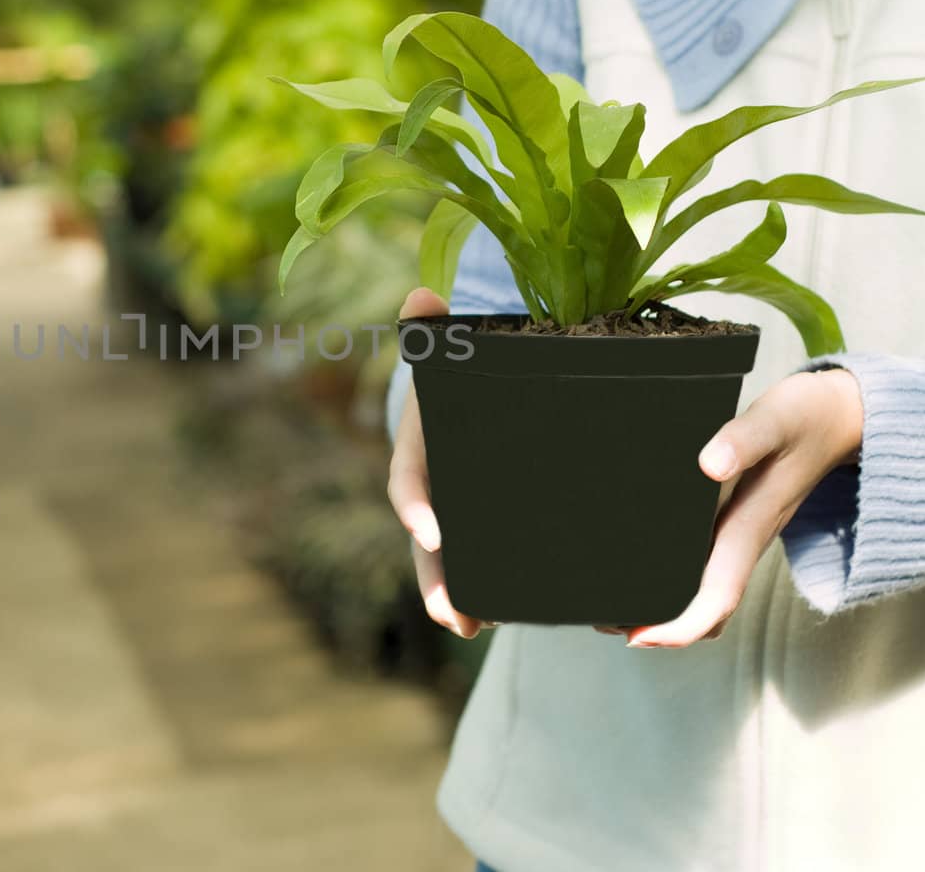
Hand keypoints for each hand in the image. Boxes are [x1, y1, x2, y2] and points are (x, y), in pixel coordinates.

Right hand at [389, 287, 484, 638]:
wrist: (489, 385)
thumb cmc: (469, 367)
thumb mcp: (454, 347)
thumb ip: (437, 327)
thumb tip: (421, 296)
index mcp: (422, 447)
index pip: (409, 481)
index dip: (414, 508)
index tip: (431, 533)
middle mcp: (438, 487)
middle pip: (428, 541)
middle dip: (435, 581)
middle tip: (454, 616)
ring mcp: (462, 510)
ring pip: (454, 562)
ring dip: (460, 598)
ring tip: (477, 628)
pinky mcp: (493, 522)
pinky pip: (489, 559)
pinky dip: (496, 588)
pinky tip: (515, 614)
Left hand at [622, 368, 863, 647]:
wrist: (838, 417)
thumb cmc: (807, 419)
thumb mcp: (774, 420)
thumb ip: (743, 440)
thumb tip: (709, 465)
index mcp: (749, 529)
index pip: (717, 598)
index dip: (680, 627)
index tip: (639, 638)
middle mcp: (743, 542)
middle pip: (704, 608)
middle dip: (658, 626)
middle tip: (603, 620)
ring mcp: (739, 535)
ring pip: (703, 591)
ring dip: (664, 607)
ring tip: (611, 604)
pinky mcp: (735, 522)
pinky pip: (705, 565)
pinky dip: (673, 578)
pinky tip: (642, 562)